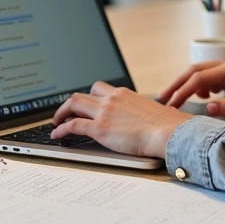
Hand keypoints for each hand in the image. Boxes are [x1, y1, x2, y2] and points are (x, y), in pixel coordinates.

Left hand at [50, 82, 191, 157]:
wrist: (167, 132)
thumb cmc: (167, 125)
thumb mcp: (155, 111)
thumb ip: (149, 112)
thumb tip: (163, 115)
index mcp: (123, 94)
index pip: (100, 89)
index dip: (89, 96)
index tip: (85, 103)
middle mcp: (111, 99)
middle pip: (82, 94)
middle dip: (71, 103)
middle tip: (66, 112)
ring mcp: (104, 112)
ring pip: (73, 104)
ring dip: (61, 112)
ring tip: (56, 122)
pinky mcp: (99, 128)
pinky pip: (73, 125)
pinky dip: (61, 129)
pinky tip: (57, 134)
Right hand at [158, 58, 224, 118]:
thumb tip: (207, 108)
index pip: (200, 79)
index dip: (183, 92)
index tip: (171, 105)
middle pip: (194, 71)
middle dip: (176, 84)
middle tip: (162, 99)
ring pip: (198, 73)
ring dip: (184, 85)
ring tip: (172, 100)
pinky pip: (207, 78)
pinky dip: (197, 87)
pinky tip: (198, 99)